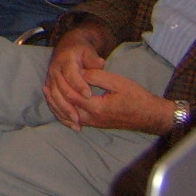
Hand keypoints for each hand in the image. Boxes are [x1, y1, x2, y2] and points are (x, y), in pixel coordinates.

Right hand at [43, 33, 107, 128]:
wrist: (67, 47)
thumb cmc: (81, 50)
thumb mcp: (89, 50)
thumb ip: (93, 59)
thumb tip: (100, 63)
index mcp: (65, 60)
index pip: (71, 74)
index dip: (79, 85)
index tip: (89, 96)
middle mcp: (55, 70)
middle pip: (59, 89)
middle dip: (69, 104)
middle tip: (80, 117)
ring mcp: (50, 79)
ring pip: (54, 98)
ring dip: (64, 112)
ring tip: (76, 124)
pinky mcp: (50, 87)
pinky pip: (52, 102)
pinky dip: (60, 114)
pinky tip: (70, 124)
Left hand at [59, 69, 176, 134]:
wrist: (150, 115)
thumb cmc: (137, 97)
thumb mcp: (118, 82)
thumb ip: (97, 77)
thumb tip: (79, 72)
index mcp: (97, 107)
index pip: (72, 95)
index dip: (63, 84)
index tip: (56, 72)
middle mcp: (93, 118)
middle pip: (67, 108)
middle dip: (55, 96)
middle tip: (45, 84)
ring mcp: (95, 123)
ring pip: (69, 116)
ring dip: (58, 105)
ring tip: (48, 94)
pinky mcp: (97, 124)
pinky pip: (76, 119)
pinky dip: (66, 113)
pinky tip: (61, 106)